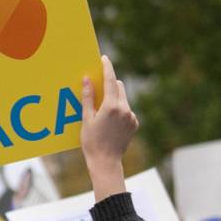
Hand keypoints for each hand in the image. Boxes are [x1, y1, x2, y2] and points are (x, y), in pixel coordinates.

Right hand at [81, 55, 136, 198]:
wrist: (106, 162)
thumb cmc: (92, 142)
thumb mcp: (86, 118)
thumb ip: (88, 97)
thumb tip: (87, 79)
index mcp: (112, 106)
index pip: (110, 80)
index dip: (107, 67)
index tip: (104, 58)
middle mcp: (125, 109)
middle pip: (119, 87)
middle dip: (110, 84)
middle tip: (98, 85)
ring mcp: (132, 117)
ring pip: (123, 99)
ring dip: (114, 98)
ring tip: (102, 109)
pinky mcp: (135, 124)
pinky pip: (127, 110)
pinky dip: (119, 110)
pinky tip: (109, 121)